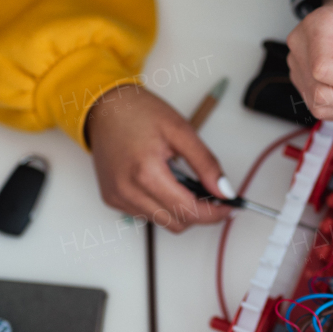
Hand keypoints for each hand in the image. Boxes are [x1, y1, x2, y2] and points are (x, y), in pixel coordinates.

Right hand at [85, 85, 230, 232]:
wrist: (103, 108)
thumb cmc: (139, 112)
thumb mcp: (181, 130)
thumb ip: (206, 164)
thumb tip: (225, 191)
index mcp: (146, 173)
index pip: (188, 211)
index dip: (213, 214)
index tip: (229, 208)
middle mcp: (127, 191)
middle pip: (176, 223)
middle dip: (200, 213)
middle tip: (213, 195)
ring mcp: (117, 198)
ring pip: (162, 222)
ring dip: (180, 210)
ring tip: (185, 183)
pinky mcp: (111, 199)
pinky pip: (145, 214)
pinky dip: (161, 206)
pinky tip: (163, 184)